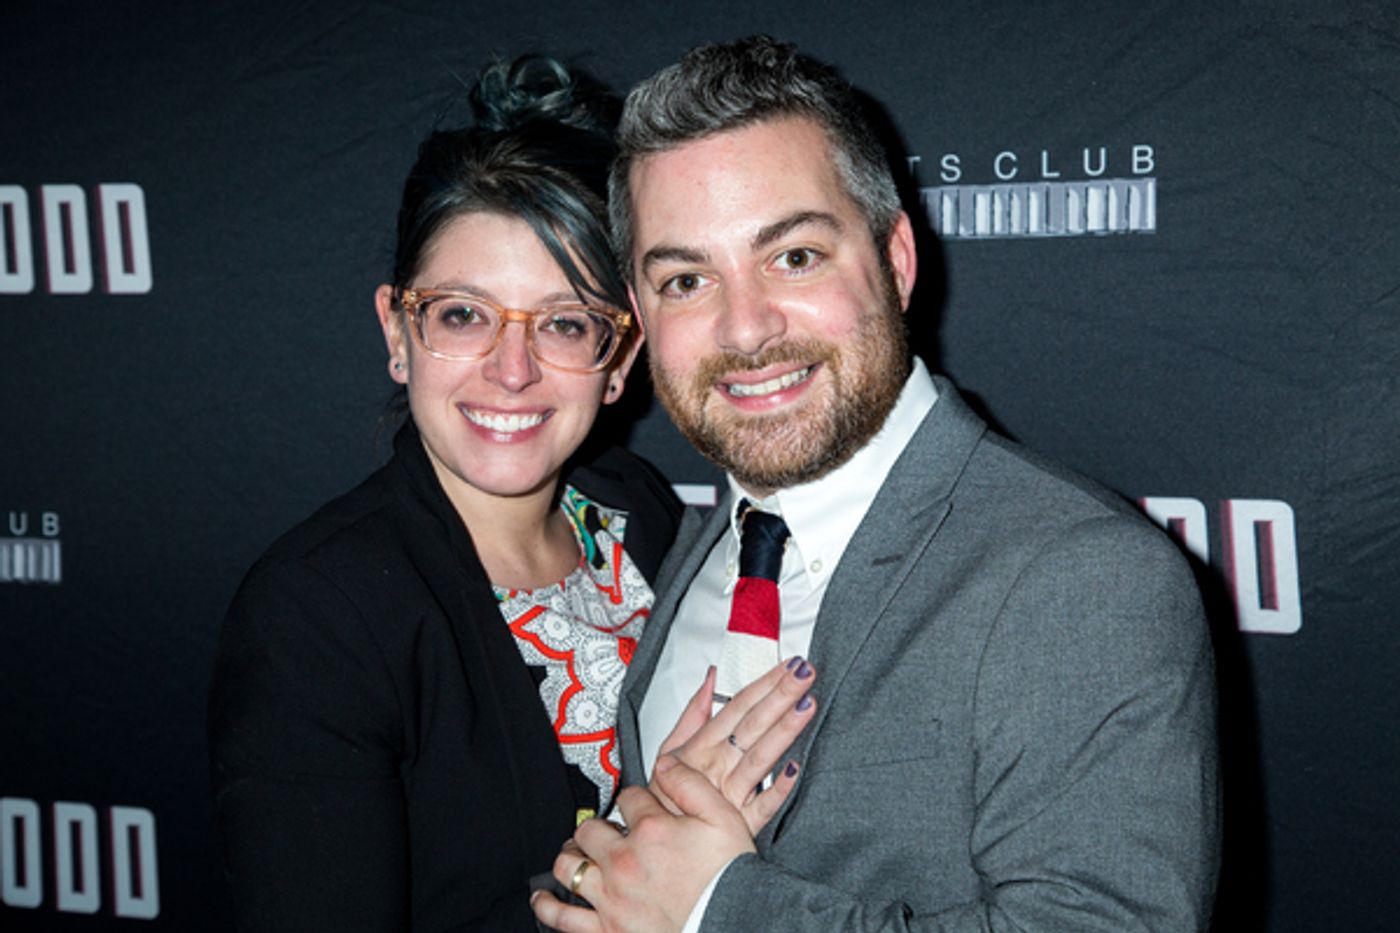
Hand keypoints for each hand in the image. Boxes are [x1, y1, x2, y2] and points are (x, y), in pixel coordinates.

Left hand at [532, 758, 756, 932]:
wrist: (736, 925)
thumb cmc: (731, 879)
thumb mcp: (723, 818)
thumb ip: (690, 784)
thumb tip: (665, 763)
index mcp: (651, 830)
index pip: (628, 798)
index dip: (635, 800)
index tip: (641, 809)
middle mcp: (624, 861)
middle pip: (589, 831)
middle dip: (596, 827)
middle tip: (605, 833)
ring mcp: (612, 897)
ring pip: (569, 868)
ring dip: (568, 859)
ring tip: (573, 857)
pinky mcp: (607, 929)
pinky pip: (564, 918)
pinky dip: (549, 906)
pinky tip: (543, 899)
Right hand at [652, 658, 816, 834]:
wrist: (658, 840)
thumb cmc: (667, 794)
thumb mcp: (669, 747)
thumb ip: (693, 711)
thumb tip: (710, 678)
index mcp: (702, 745)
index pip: (738, 706)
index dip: (764, 683)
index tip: (788, 665)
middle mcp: (717, 765)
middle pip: (753, 723)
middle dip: (781, 695)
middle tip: (805, 673)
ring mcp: (729, 793)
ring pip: (760, 758)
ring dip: (784, 731)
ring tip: (807, 706)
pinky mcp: (739, 822)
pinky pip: (762, 806)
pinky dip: (778, 789)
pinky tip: (795, 768)